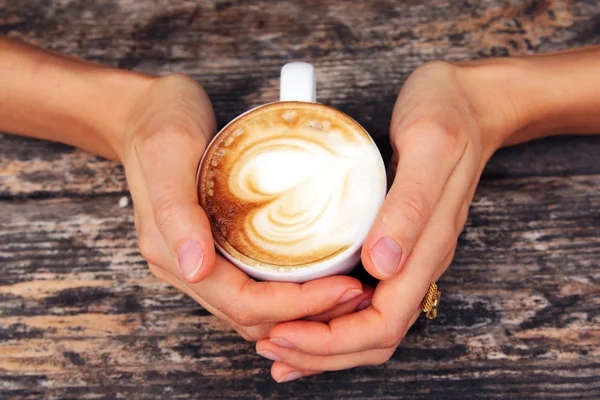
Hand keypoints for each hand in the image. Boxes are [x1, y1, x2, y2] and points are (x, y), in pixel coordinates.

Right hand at [118, 74, 370, 341]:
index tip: (343, 287)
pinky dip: (286, 291)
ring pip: (252, 309)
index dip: (296, 306)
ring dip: (300, 310)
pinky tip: (316, 273)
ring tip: (344, 288)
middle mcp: (183, 265)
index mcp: (170, 251)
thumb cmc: (158, 121)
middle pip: (251, 316)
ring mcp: (197, 260)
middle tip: (355, 292)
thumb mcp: (167, 151)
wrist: (144, 110)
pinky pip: (251, 286)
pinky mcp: (212, 248)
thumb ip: (175, 211)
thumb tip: (194, 267)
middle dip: (307, 314)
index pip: (241, 303)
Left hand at [255, 61, 515, 380]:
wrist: (471, 103)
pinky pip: (367, 298)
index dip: (332, 342)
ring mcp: (409, 254)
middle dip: (319, 352)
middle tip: (268, 346)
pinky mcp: (396, 242)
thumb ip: (410, 206)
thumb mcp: (429, 146)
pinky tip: (303, 315)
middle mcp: (418, 261)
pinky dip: (332, 319)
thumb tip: (384, 266)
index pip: (383, 324)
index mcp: (427, 247)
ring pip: (370, 325)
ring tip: (276, 342)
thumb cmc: (447, 115)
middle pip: (374, 338)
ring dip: (323, 344)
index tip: (283, 333)